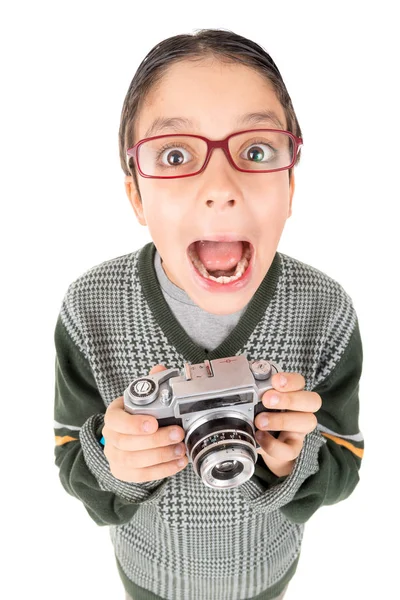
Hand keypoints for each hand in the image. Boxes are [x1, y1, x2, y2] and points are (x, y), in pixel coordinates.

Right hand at [102, 365, 187, 482]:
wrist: (128, 437)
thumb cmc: (137, 415)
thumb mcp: (142, 398)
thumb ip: (151, 383)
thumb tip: (159, 368)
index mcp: (114, 416)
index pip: (116, 420)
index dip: (133, 424)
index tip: (153, 423)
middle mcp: (110, 437)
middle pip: (127, 443)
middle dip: (155, 440)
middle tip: (178, 434)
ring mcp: (115, 457)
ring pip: (134, 461)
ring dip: (160, 456)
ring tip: (180, 449)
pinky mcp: (123, 472)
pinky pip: (141, 475)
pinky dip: (162, 470)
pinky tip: (178, 463)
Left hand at [254, 372, 321, 477]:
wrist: (262, 443)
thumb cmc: (260, 414)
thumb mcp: (257, 400)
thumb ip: (254, 391)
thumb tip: (239, 378)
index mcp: (293, 393)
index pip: (301, 382)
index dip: (291, 380)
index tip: (275, 381)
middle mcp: (302, 410)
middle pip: (312, 400)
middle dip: (289, 399)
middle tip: (267, 399)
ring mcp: (299, 430)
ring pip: (307, 422)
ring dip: (282, 420)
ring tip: (259, 421)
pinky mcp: (293, 449)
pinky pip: (290, 450)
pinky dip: (273, 445)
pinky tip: (259, 437)